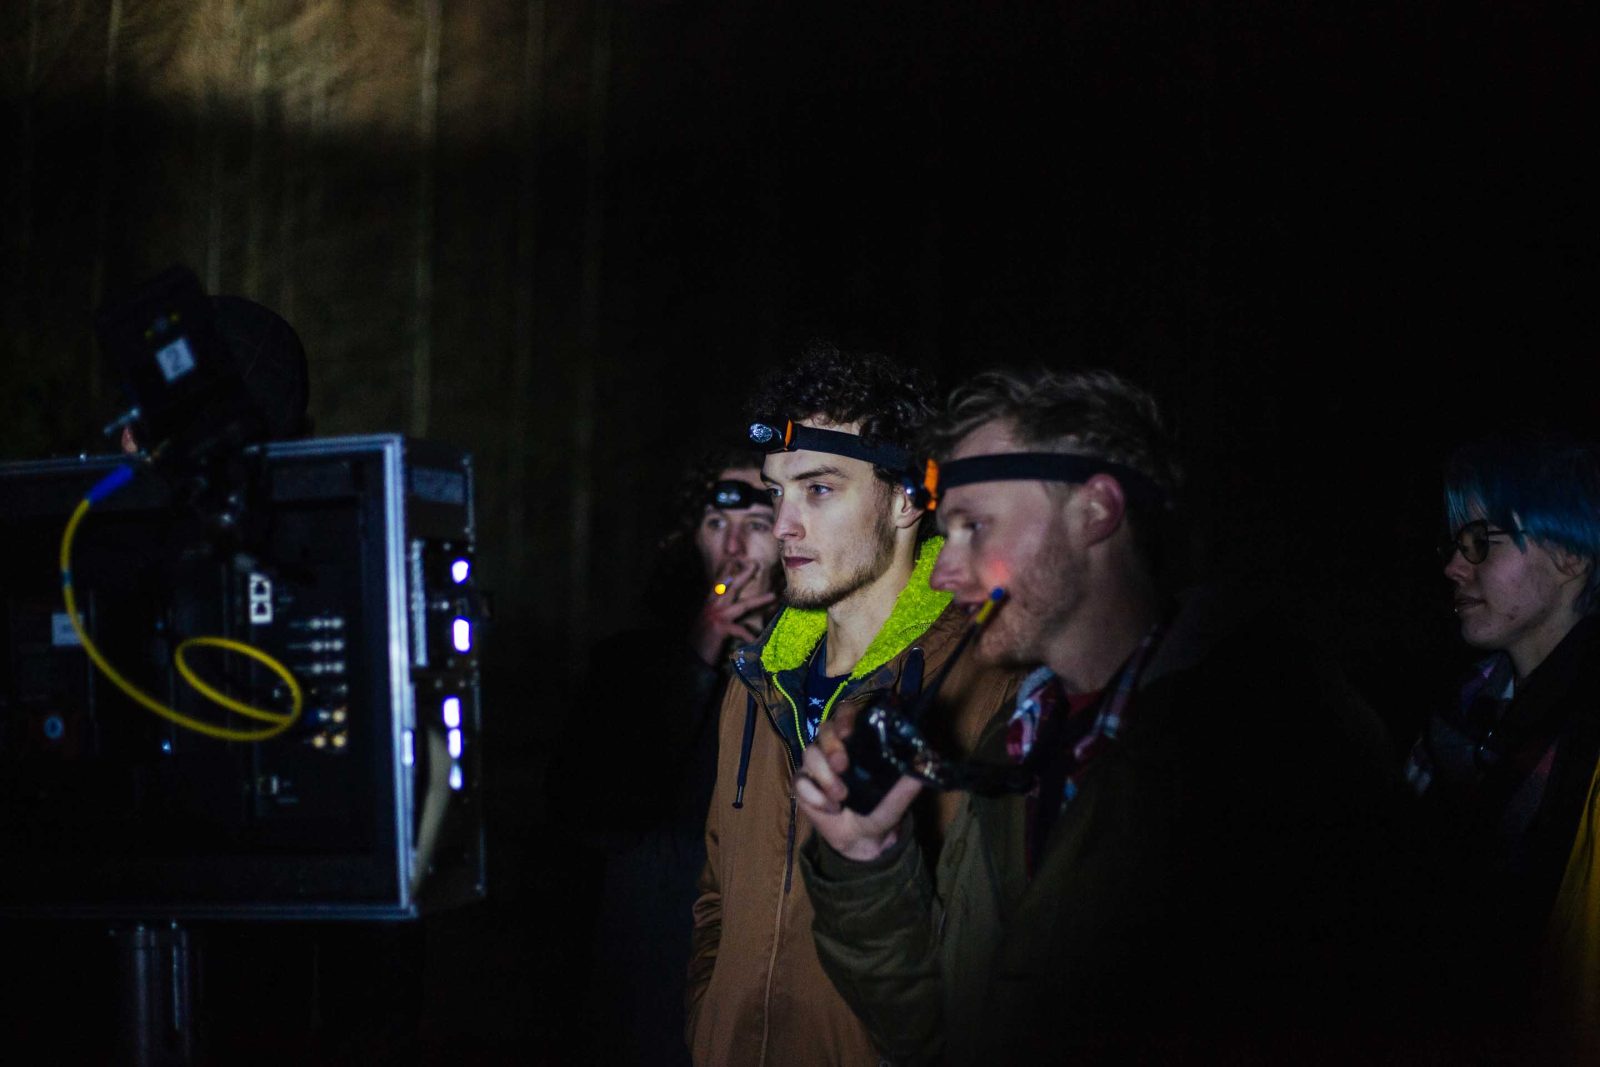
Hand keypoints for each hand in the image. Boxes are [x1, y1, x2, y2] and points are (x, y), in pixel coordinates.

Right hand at [689, 558, 777, 665]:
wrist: (691, 658)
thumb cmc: (702, 641)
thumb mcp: (707, 622)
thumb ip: (717, 612)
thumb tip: (731, 606)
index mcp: (709, 604)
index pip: (719, 583)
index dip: (727, 570)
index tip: (735, 559)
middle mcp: (712, 606)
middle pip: (731, 587)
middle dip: (744, 574)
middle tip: (755, 564)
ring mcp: (716, 616)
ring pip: (742, 605)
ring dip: (759, 600)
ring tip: (774, 596)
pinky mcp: (720, 629)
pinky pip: (739, 630)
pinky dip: (748, 634)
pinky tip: (755, 639)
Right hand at [795, 702, 923, 861]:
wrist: (861, 839)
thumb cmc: (879, 810)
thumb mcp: (896, 800)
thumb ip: (907, 785)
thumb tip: (922, 767)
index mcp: (857, 742)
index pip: (846, 714)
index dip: (845, 717)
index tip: (849, 731)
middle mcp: (834, 747)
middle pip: (824, 730)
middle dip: (832, 747)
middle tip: (842, 766)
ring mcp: (816, 764)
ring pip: (810, 754)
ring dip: (825, 776)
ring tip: (841, 797)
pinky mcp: (803, 784)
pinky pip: (800, 781)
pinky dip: (815, 796)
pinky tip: (830, 809)